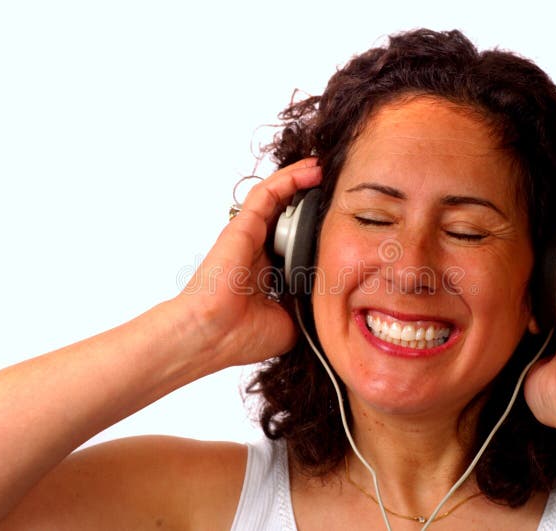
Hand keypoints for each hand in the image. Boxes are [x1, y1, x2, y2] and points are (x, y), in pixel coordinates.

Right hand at [169, 158, 321, 371]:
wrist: (214, 334)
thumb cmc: (241, 336)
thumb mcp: (292, 323)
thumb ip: (309, 306)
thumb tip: (333, 299)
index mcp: (268, 275)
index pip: (296, 243)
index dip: (317, 231)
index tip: (341, 222)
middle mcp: (258, 252)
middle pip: (288, 216)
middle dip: (312, 200)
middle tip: (338, 189)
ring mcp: (250, 237)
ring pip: (278, 198)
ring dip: (301, 181)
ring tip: (325, 169)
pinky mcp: (243, 225)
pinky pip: (267, 193)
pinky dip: (288, 178)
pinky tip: (310, 170)